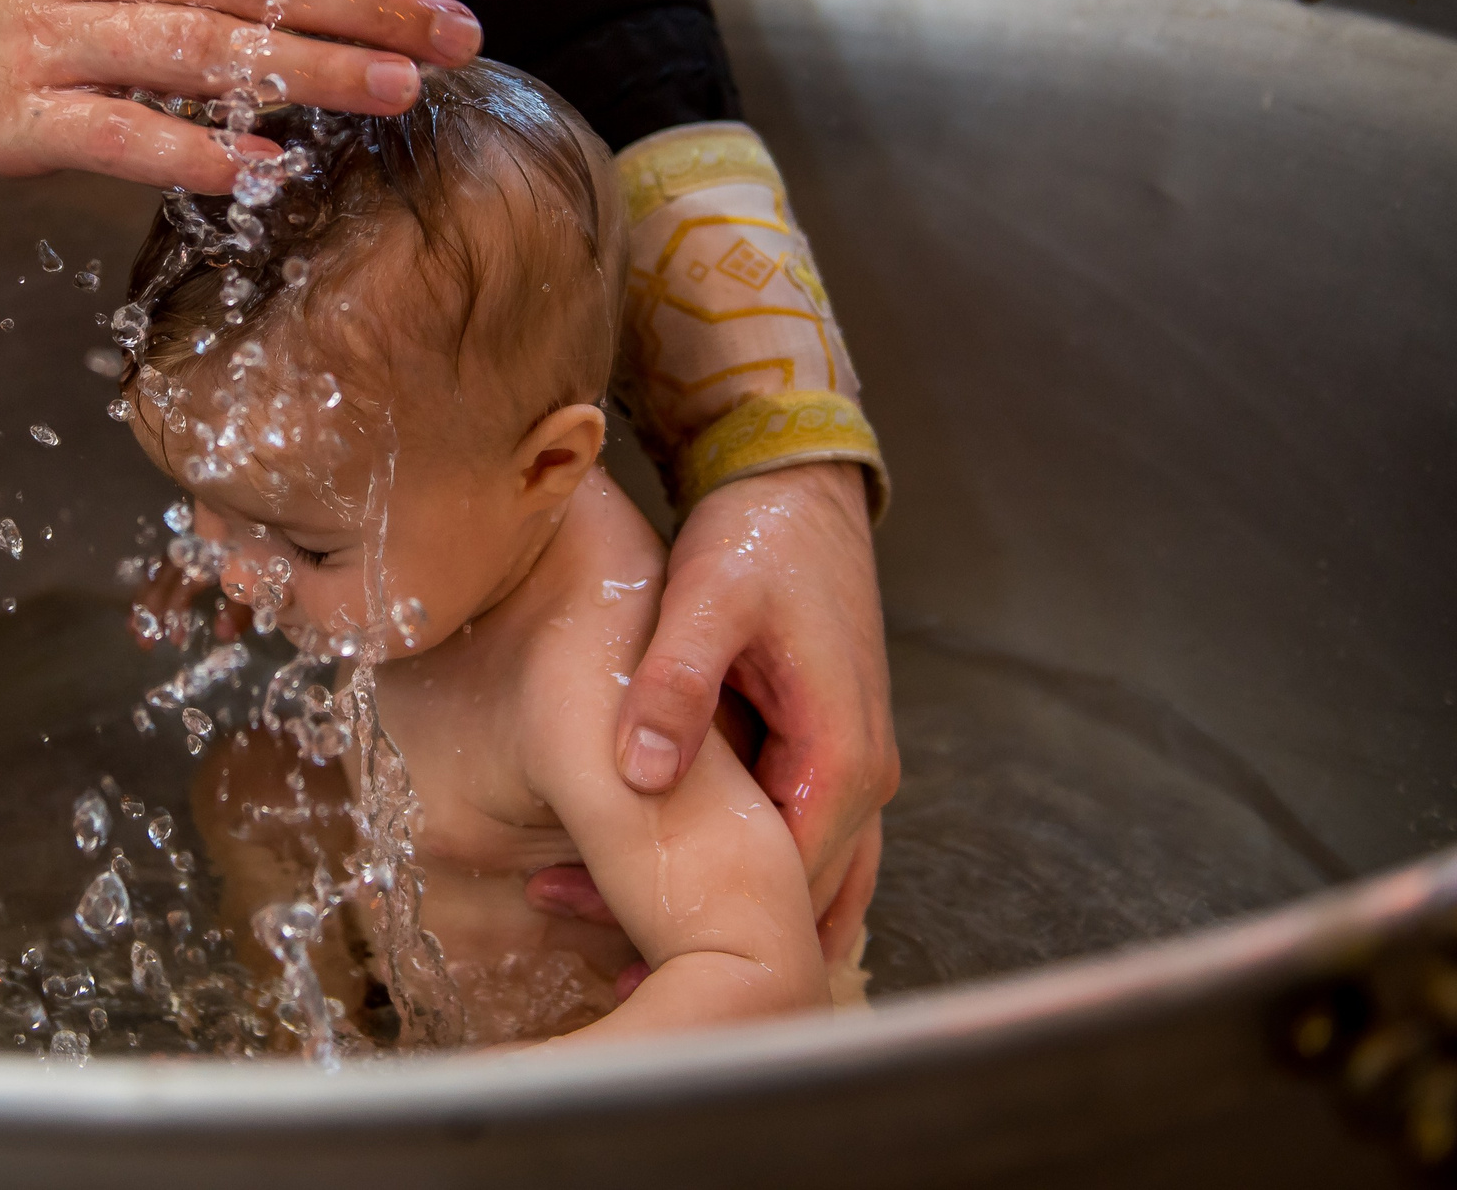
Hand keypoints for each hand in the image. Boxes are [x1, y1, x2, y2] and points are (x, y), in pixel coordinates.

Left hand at [611, 462, 896, 942]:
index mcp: (841, 757)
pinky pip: (791, 847)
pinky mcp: (818, 759)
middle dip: (706, 939)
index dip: (702, 923)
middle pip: (796, 902)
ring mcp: (845, 773)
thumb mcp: (709, 598)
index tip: (615, 946)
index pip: (783, 882)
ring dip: (723, 920)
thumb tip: (641, 771)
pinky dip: (740, 883)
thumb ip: (676, 682)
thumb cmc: (758, 541)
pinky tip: (662, 891)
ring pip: (800, 885)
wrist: (796, 492)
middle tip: (605, 973)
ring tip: (619, 955)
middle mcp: (859, 780)